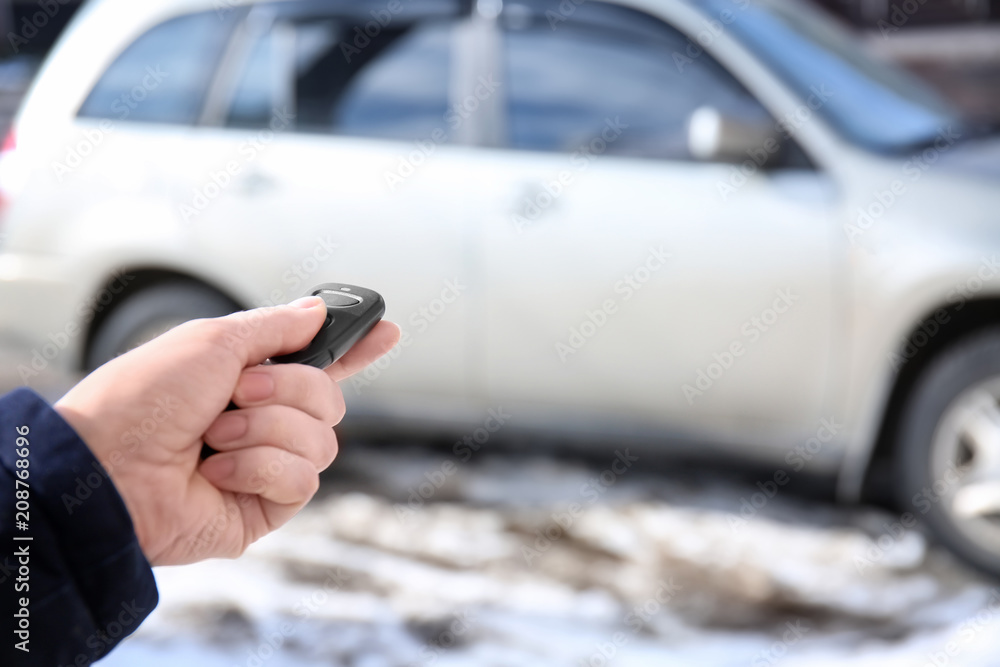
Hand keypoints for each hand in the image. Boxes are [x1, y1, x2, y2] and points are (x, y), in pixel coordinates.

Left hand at [54, 297, 399, 565]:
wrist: (107, 469)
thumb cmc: (143, 399)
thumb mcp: (212, 340)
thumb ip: (276, 327)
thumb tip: (317, 312)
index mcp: (250, 377)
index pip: (319, 363)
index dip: (355, 348)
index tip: (387, 329)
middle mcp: (264, 421)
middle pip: (330, 400)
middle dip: (287, 391)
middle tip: (236, 393)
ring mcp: (267, 466)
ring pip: (322, 441)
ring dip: (265, 430)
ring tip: (215, 438)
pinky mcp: (265, 507)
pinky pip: (302, 479)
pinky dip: (258, 468)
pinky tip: (217, 473)